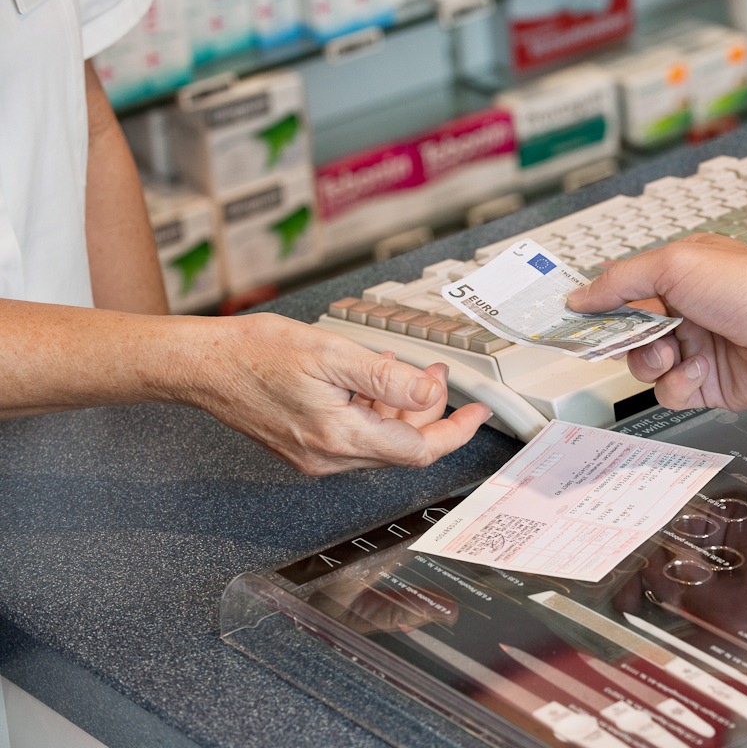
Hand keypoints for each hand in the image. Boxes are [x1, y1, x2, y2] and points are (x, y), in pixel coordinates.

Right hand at [180, 313, 490, 474]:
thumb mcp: (332, 353)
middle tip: (434, 373)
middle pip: (403, 447)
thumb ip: (387, 378)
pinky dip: (373, 412)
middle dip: (428, 411)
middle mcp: (330, 457)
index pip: (420, 449)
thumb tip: (429, 392)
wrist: (203, 365)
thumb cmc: (255, 354)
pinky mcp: (305, 448)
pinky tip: (367, 382)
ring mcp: (316, 456)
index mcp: (342, 437)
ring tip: (402, 369)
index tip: (477, 413)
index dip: (455, 431)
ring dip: (400, 410)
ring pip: (380, 442)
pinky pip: (356, 437)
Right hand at [568, 234, 746, 409]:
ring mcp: (695, 349)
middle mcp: (684, 312)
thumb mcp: (675, 265)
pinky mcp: (706, 385)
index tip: (573, 320)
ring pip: (643, 368)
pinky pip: (669, 393)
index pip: (621, 291)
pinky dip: (679, 385)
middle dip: (625, 339)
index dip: (597, 307)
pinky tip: (700, 370)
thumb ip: (622, 280)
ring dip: (653, 363)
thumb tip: (583, 294)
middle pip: (626, 335)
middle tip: (630, 338)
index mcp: (676, 276)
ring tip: (675, 353)